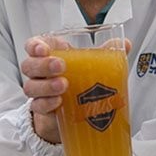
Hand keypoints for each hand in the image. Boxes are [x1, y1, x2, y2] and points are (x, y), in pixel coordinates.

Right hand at [19, 36, 133, 143]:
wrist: (75, 112)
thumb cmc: (81, 80)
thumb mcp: (94, 65)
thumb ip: (107, 53)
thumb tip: (126, 44)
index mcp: (52, 55)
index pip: (34, 45)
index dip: (34, 45)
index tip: (43, 48)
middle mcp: (42, 72)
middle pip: (29, 65)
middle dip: (43, 65)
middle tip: (60, 66)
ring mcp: (40, 90)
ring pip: (31, 86)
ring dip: (46, 85)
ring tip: (64, 85)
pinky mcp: (43, 108)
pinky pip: (37, 105)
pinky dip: (46, 103)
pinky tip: (58, 102)